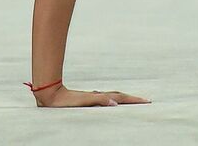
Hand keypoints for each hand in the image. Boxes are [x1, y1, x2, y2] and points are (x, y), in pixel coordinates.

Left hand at [33, 83, 149, 107]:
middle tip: (145, 101)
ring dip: (124, 99)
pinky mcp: (88, 99)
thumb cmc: (65, 102)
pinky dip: (114, 100)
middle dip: (132, 99)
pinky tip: (111, 102)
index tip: (146, 101)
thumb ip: (99, 100)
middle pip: (119, 96)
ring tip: (133, 101)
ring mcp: (93, 97)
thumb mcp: (82, 102)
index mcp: (99, 97)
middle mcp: (98, 96)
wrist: (50, 95)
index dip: (133, 100)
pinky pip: (106, 99)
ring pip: (113, 97)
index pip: (120, 97)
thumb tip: (115, 102)